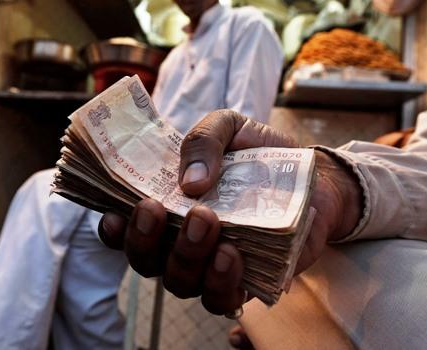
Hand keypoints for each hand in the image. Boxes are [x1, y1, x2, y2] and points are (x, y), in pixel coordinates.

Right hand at [99, 110, 362, 314]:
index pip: (125, 227)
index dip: (113, 228)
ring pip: (179, 282)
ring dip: (186, 257)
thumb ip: (203, 140)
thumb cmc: (259, 152)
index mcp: (166, 205)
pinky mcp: (243, 281)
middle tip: (167, 209)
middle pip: (146, 259)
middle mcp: (179, 241)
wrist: (314, 176)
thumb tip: (191, 182)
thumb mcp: (228, 127)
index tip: (116, 213)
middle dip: (149, 240)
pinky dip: (221, 283)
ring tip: (210, 223)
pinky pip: (222, 299)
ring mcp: (209, 265)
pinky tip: (232, 255)